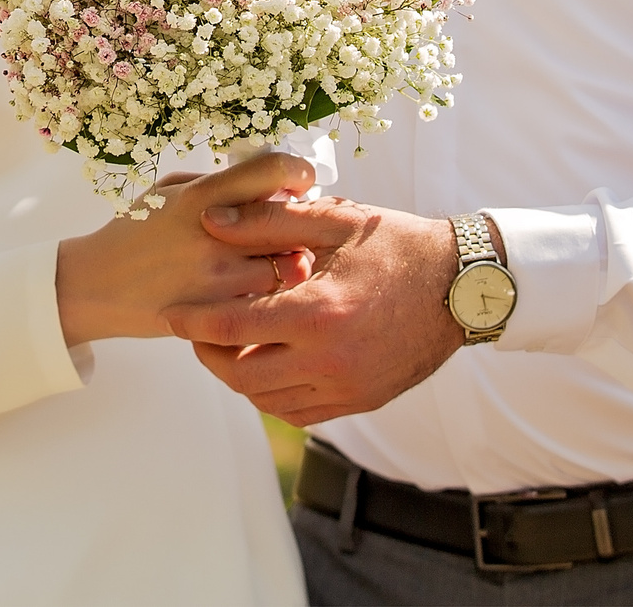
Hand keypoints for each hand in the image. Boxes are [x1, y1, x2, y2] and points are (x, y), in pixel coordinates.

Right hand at [54, 152, 318, 346]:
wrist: (94, 286)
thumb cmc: (134, 231)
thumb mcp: (166, 190)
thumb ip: (217, 183)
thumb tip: (271, 182)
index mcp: (201, 195)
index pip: (272, 171)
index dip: (298, 172)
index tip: (301, 180)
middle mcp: (214, 234)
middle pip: (291, 223)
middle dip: (302, 222)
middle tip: (298, 223)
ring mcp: (217, 278)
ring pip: (288, 268)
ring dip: (291, 261)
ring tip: (280, 258)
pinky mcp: (216, 314)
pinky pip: (266, 302)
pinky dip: (270, 294)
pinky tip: (257, 288)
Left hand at [164, 197, 468, 424]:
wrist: (463, 285)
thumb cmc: (397, 244)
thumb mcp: (336, 220)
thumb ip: (269, 220)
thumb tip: (208, 219)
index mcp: (318, 311)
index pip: (230, 328)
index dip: (191, 321)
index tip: (170, 312)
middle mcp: (331, 359)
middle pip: (240, 376)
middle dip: (208, 355)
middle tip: (196, 331)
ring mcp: (348, 387)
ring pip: (267, 400)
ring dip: (238, 378)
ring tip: (229, 347)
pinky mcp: (361, 401)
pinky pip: (299, 413)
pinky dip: (272, 396)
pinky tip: (266, 366)